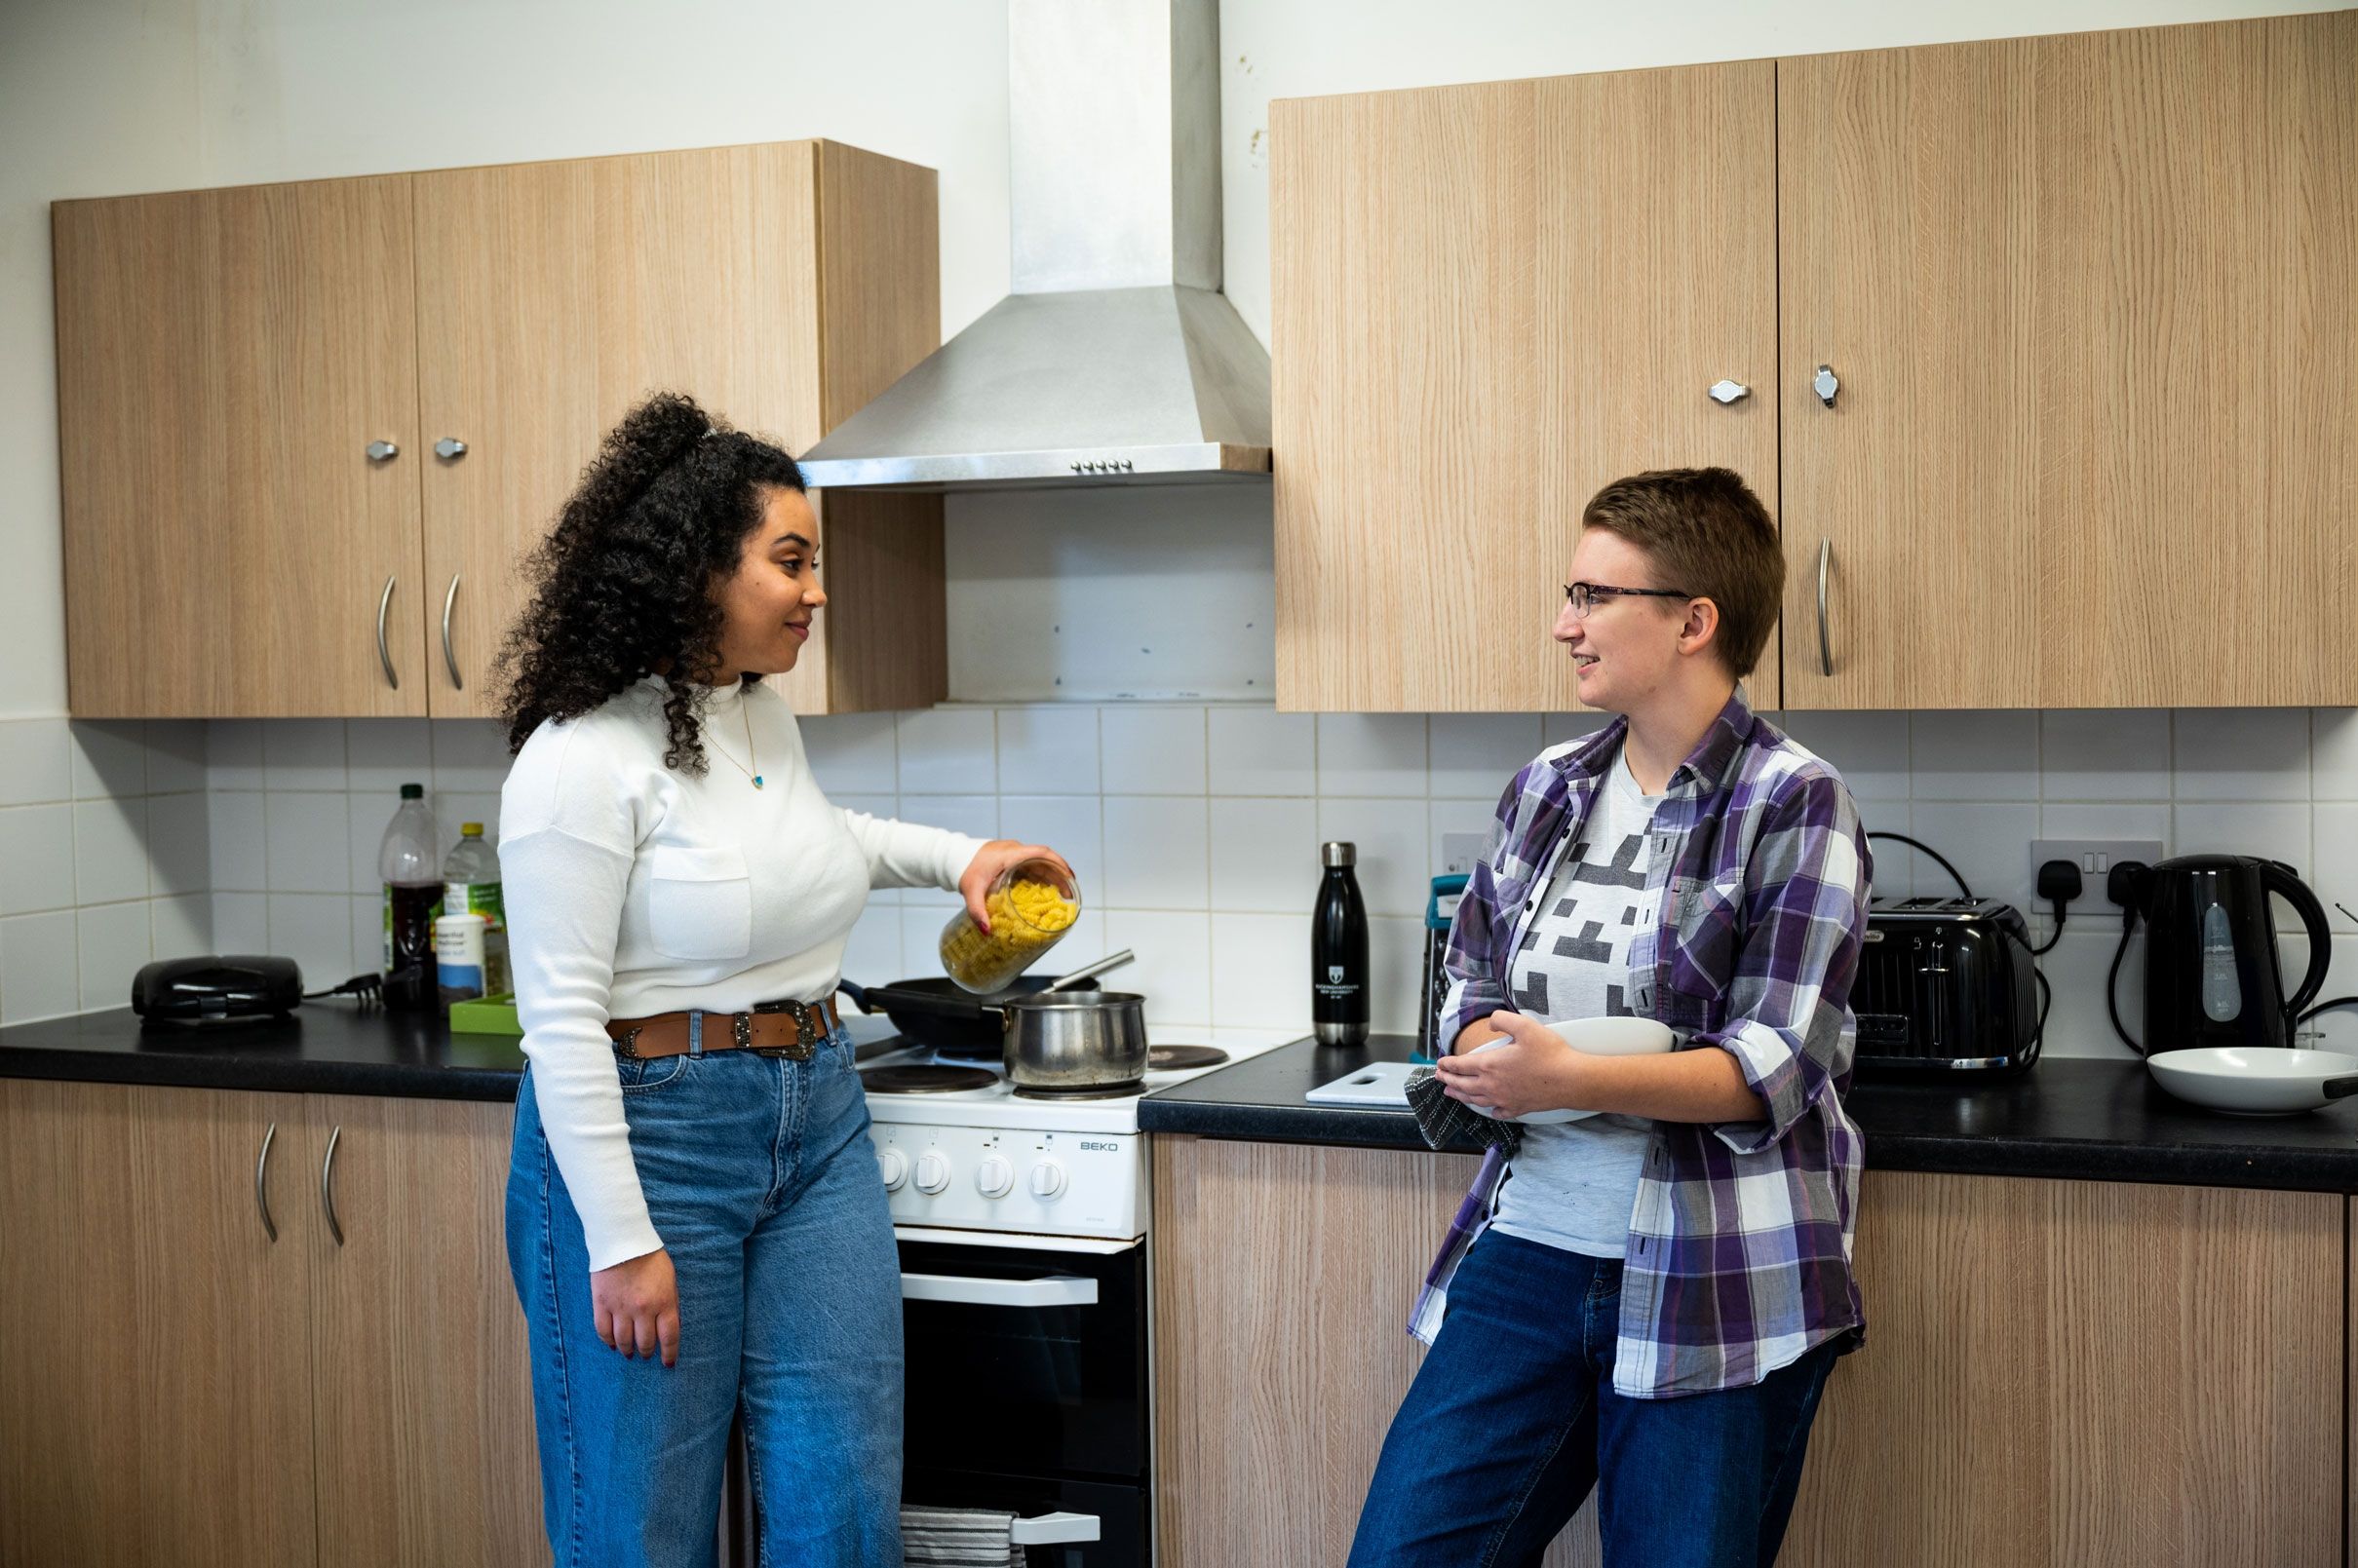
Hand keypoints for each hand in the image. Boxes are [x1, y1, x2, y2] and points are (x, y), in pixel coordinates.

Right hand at [590, 1249, 679, 1367]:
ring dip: (627, 1350)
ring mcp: (620, 1308)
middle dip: (647, 1352)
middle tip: (646, 1355)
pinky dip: (608, 1341)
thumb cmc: (651, 1258)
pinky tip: (612, 1345)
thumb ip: (669, 1303)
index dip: (669, 1354)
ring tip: (629, 1353)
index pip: (669, 1337)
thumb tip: (667, 1326)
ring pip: (623, 1340)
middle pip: (645, 1342)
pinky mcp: (602, 1303)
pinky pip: (603, 1330)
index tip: (668, 1363)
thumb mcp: (670, 1280)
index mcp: (664, 1302)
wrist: (623, 1240)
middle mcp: (643, 1309)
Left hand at [958, 840, 1075, 932]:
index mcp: (1011, 854)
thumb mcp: (972, 891)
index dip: (1059, 864)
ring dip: (1052, 876)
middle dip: (1060, 876)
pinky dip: (1041, 877)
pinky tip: (1044, 890)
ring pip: (1040, 863)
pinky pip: (1031, 866)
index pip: (1042, 853)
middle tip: (1069, 894)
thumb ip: (977, 911)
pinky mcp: (1011, 860)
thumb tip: (986, 930)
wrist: (954, 857)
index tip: (1069, 878)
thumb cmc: (964, 869)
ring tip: (1061, 894)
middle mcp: (1015, 851)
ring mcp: (1014, 854)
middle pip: (1045, 860)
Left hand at [1435, 1010, 1583, 1120]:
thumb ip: (1502, 1019)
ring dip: (1460, 1096)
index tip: (1439, 1063)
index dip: (1448, 1064)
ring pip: (1475, 1099)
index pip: (1460, 1065)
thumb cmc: (1550, 1054)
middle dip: (1448, 1081)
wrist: (1570, 1080)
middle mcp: (1492, 1085)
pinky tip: (1490, 1109)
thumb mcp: (1524, 1026)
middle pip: (1462, 1085)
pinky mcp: (1518, 1108)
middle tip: (1439, 1078)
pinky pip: (1498, 1112)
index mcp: (1490, 1064)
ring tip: (1451, 1094)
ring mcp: (1504, 1099)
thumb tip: (1490, 1023)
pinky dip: (1490, 1110)